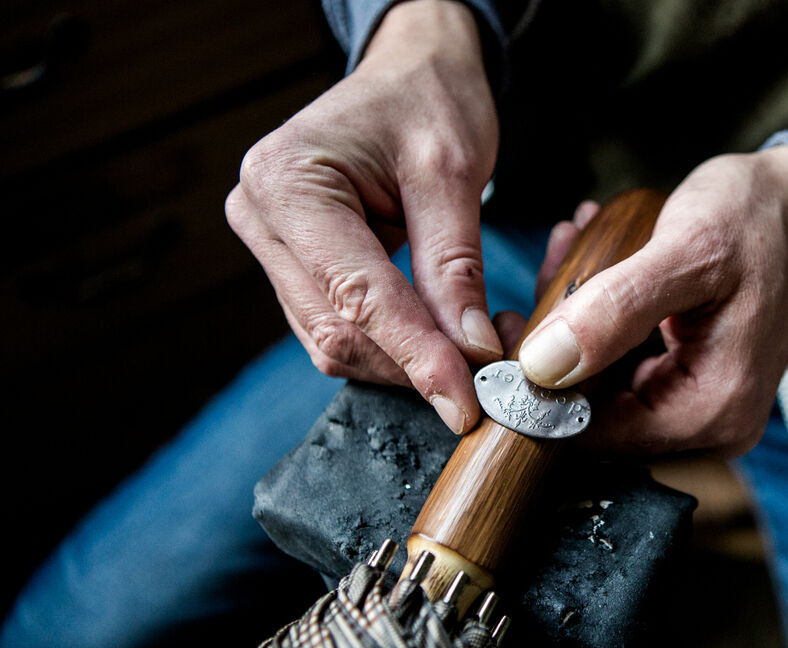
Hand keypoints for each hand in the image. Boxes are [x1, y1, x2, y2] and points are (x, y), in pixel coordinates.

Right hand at [225, 0, 499, 433]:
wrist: (409, 72)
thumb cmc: (429, 100)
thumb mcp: (453, 173)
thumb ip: (455, 267)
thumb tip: (472, 354)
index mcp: (287, 182)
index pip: (356, 294)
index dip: (415, 355)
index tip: (466, 402)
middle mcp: (261, 219)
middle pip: (339, 331)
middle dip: (417, 364)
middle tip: (494, 377)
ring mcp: (272, 249)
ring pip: (338, 343)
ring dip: (409, 364)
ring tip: (482, 351)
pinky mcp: (297, 270)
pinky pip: (343, 331)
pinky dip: (397, 348)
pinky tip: (446, 341)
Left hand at [519, 147, 787, 455]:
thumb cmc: (758, 222)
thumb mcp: (687, 252)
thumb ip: (616, 310)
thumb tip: (543, 366)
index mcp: (713, 410)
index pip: (598, 434)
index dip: (545, 390)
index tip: (517, 328)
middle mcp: (710, 424)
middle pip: (598, 412)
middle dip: (561, 345)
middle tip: (553, 273)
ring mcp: (701, 406)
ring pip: (605, 386)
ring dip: (579, 324)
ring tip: (576, 254)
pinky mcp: (690, 382)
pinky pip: (625, 366)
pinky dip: (603, 320)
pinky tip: (598, 264)